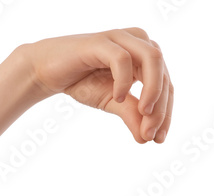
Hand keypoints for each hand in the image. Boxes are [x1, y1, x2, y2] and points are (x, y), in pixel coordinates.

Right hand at [26, 28, 173, 143]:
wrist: (47, 71)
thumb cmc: (84, 82)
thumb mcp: (113, 103)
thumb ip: (133, 116)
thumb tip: (147, 139)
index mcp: (146, 58)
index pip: (167, 86)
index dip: (165, 114)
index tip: (159, 139)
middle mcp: (139, 43)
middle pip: (164, 75)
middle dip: (160, 108)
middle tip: (150, 134)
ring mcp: (121, 38)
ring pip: (153, 59)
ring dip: (152, 90)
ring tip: (143, 114)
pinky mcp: (101, 41)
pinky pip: (122, 59)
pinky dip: (124, 81)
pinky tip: (117, 96)